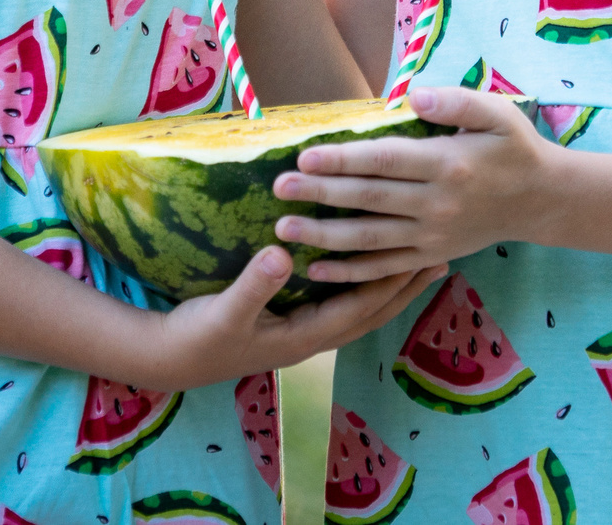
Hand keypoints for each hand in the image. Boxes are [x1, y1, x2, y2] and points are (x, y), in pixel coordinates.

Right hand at [148, 245, 445, 391]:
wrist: (171, 358)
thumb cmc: (198, 335)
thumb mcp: (224, 310)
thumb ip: (254, 285)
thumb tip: (282, 254)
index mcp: (305, 337)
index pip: (361, 307)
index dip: (392, 282)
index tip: (421, 254)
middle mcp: (313, 339)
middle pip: (371, 312)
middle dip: (405, 287)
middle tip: (440, 257)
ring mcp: (303, 333)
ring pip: (360, 310)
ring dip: (389, 287)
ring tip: (418, 262)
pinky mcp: (292, 324)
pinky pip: (340, 304)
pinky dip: (362, 287)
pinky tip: (368, 270)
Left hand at [270, 87, 552, 281]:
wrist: (541, 200)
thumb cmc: (514, 148)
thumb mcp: (498, 113)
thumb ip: (457, 101)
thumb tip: (413, 95)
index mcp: (449, 164)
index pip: (386, 162)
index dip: (344, 160)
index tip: (304, 157)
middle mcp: (438, 204)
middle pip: (369, 200)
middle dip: (320, 195)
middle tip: (278, 188)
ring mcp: (433, 236)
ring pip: (370, 239)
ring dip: (323, 235)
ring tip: (283, 228)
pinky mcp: (431, 255)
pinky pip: (385, 268)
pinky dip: (349, 272)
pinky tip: (315, 268)